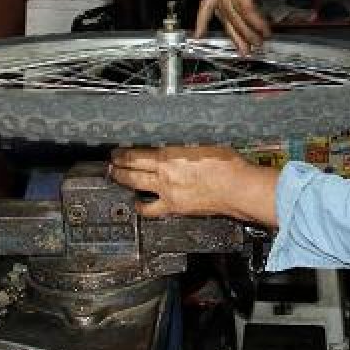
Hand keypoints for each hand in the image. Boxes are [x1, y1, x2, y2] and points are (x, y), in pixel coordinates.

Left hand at [110, 146, 279, 226]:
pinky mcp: (174, 207)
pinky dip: (141, 206)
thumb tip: (174, 141)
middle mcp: (164, 174)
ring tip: (117, 179)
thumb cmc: (228, 165)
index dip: (123, 152)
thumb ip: (184, 144)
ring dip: (123, 182)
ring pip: (136, 187)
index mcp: (170, 155)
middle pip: (131, 170)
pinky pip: (151, 209)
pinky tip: (138, 204)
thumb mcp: (203, 143)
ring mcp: (167, 192)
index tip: (117, 150)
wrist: (238, 188)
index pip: (136, 153)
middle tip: (111, 163)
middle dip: (117, 166)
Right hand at [194, 0, 295, 52]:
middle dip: (242, 30)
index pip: (241, 1)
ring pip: (221, 9)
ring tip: (241, 48)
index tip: (264, 31)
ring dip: (231, 30)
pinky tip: (201, 31)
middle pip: (229, 8)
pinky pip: (213, 3)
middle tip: (255, 44)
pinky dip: (210, 18)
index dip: (253, 19)